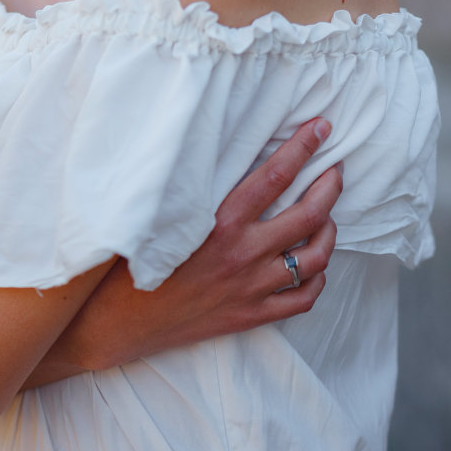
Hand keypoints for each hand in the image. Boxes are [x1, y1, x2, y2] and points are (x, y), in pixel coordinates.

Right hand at [61, 117, 340, 369]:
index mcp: (217, 223)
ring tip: (327, 217)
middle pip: (308, 215)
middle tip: (335, 169)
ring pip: (315, 257)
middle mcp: (242, 254)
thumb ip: (189, 190)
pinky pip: (303, 298)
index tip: (321, 128)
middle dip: (329, 186)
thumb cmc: (127, 264)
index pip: (274, 176)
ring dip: (329, 232)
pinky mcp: (251, 316)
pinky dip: (317, 279)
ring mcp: (251, 288)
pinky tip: (312, 265)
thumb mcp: (157, 217)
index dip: (302, 148)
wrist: (115, 323)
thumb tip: (207, 151)